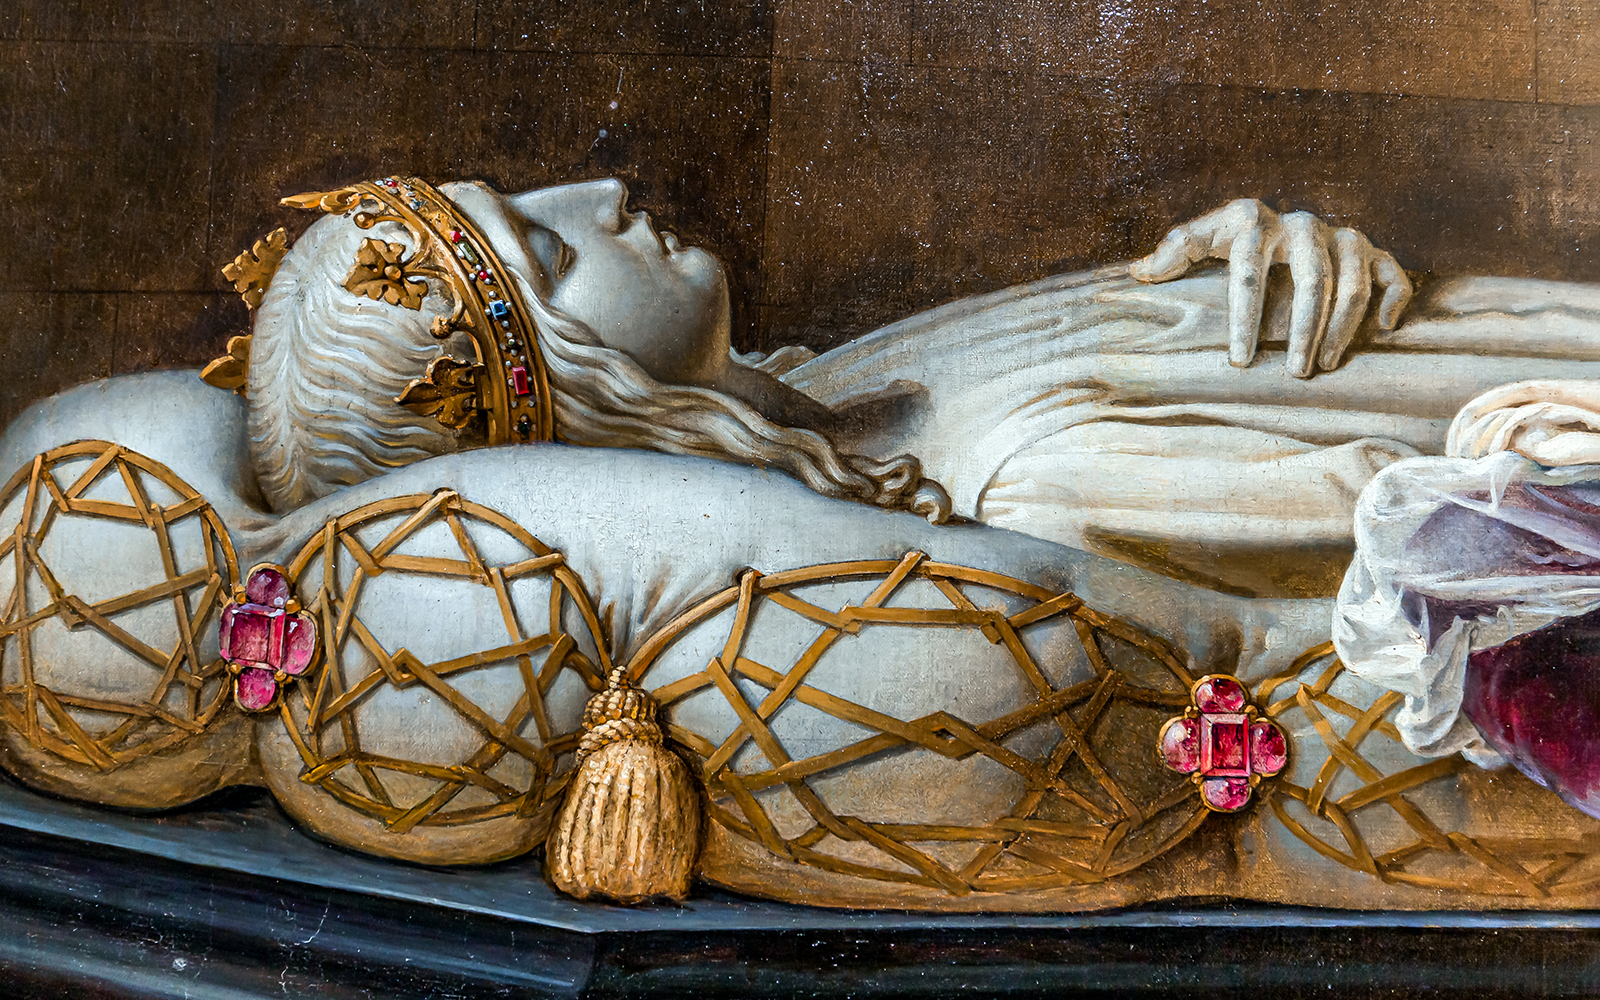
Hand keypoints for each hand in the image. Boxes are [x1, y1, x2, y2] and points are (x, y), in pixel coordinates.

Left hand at [1128, 199, 1412, 377]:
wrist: (1274, 221)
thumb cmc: (1229, 241)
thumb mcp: (1199, 240)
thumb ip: (1174, 252)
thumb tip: (1138, 273)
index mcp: (1253, 221)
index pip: (1247, 271)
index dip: (1244, 317)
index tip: (1239, 361)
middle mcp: (1301, 224)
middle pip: (1311, 280)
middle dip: (1304, 330)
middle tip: (1296, 373)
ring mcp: (1339, 235)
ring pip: (1352, 282)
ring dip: (1342, 328)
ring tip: (1325, 367)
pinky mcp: (1370, 249)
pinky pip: (1392, 272)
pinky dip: (1393, 299)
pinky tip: (1382, 331)